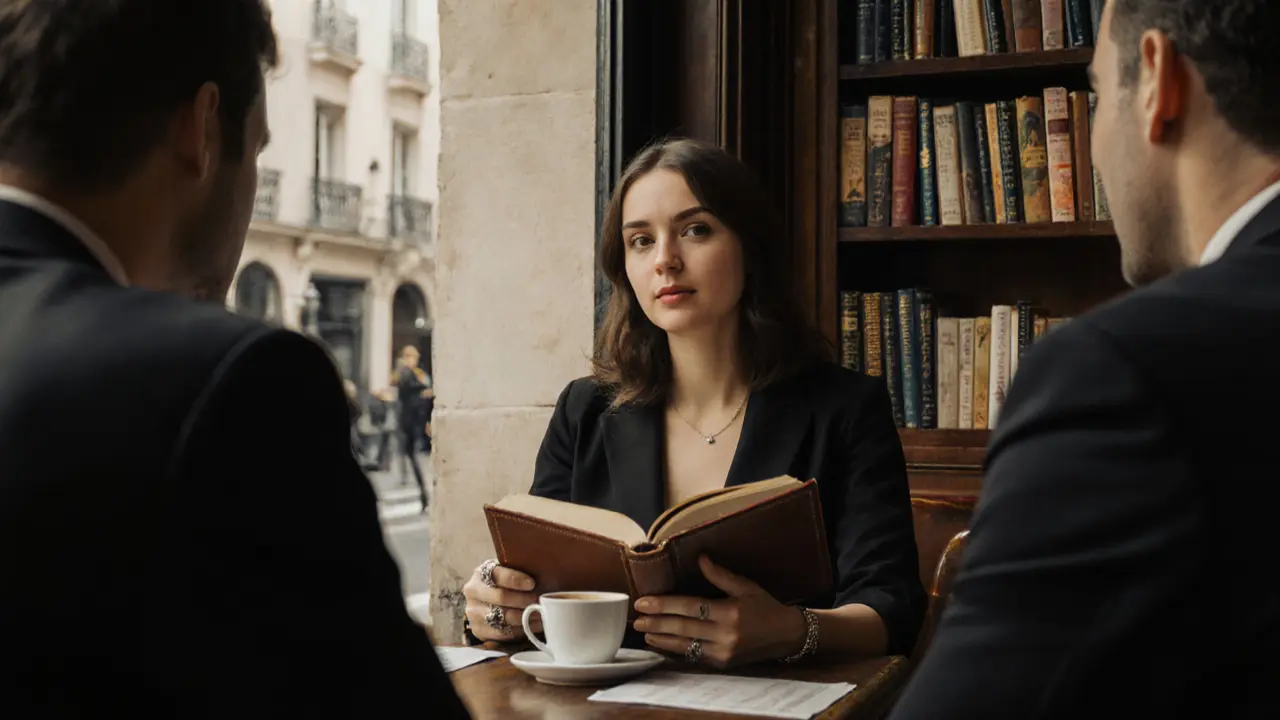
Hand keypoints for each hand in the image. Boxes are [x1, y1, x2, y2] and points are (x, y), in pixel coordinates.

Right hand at [462, 561, 540, 641]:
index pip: (497, 574)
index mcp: (481, 573)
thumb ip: (520, 569)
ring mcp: (474, 612)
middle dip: (524, 600)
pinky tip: (533, 625)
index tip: (532, 583)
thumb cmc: (503, 583)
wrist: (485, 602)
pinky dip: (521, 630)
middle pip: (501, 597)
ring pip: (503, 617)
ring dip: (526, 617)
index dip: (515, 579)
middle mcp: (473, 592)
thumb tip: (545, 572)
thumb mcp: (507, 571)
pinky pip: (502, 633)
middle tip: (540, 601)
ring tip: (542, 614)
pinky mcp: (479, 630)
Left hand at [633, 555, 806, 668]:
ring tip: (644, 633)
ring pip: (685, 645)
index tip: (644, 602)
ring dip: (662, 639)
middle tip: (637, 620)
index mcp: (729, 612)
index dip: (664, 604)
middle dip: (657, 623)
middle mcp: (725, 634)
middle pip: (682, 627)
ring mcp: (723, 652)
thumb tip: (699, 557)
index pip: (689, 607)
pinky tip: (662, 644)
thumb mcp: (745, 586)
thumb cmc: (765, 607)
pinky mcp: (722, 663)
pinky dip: (676, 650)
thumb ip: (720, 574)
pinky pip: (694, 656)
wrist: (786, 635)